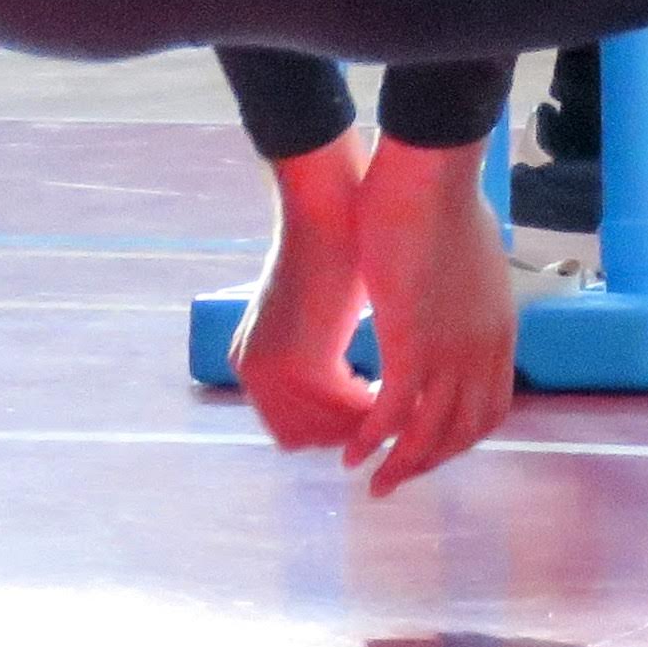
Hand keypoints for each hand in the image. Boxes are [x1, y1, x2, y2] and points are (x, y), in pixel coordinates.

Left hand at [228, 137, 373, 458]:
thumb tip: (342, 365)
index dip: (330, 425)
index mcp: (253, 360)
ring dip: (358, 424)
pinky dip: (367, 408)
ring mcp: (273, 372)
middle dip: (345, 432)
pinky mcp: (303, 364)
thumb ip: (320, 343)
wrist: (329, 209)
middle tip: (385, 416)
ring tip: (394, 405)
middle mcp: (254, 373)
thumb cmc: (333, 246)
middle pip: (301, 436)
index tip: (369, 413)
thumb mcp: (316, 309)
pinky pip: (341, 408)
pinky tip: (393, 390)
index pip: (289, 424)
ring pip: (321, 430)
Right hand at [342, 133, 515, 496]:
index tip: (430, 447)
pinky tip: (353, 451)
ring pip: (429, 433)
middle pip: (464, 431)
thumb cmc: (443, 203)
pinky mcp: (411, 345)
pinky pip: (393, 413)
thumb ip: (472, 291)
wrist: (431, 178)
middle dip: (430, 461)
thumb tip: (466, 292)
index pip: (491, 407)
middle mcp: (483, 349)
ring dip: (400, 465)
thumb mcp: (473, 259)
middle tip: (397, 476)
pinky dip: (373, 440)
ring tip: (372, 481)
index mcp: (499, 330)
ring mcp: (450, 351)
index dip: (460, 436)